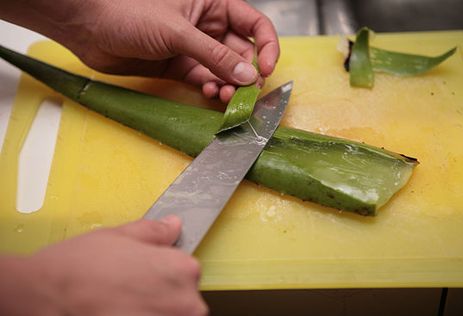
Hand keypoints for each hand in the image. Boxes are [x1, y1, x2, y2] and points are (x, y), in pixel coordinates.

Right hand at [0, 216, 207, 315]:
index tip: (142, 273)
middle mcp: (185, 303)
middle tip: (127, 292)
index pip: (187, 270)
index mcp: (183, 269)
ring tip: (120, 305)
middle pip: (183, 299)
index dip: (162, 271)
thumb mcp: (120, 236)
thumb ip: (155, 232)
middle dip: (161, 295)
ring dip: (152, 310)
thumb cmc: (81, 265)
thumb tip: (175, 225)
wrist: (44, 296)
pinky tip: (116, 312)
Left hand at [1, 0, 278, 102]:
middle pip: (241, 52)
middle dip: (246, 73)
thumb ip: (214, 56)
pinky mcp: (181, 67)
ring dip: (229, 86)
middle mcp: (208, 27)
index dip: (267, 46)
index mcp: (214, 5)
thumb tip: (248, 75)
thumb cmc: (129, 12)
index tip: (266, 69)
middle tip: (246, 93)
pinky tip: (210, 96)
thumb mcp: (178, 32)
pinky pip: (205, 81)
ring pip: (224, 71)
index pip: (253, 25)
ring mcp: (194, 48)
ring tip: (226, 98)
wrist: (90, 28)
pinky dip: (211, 91)